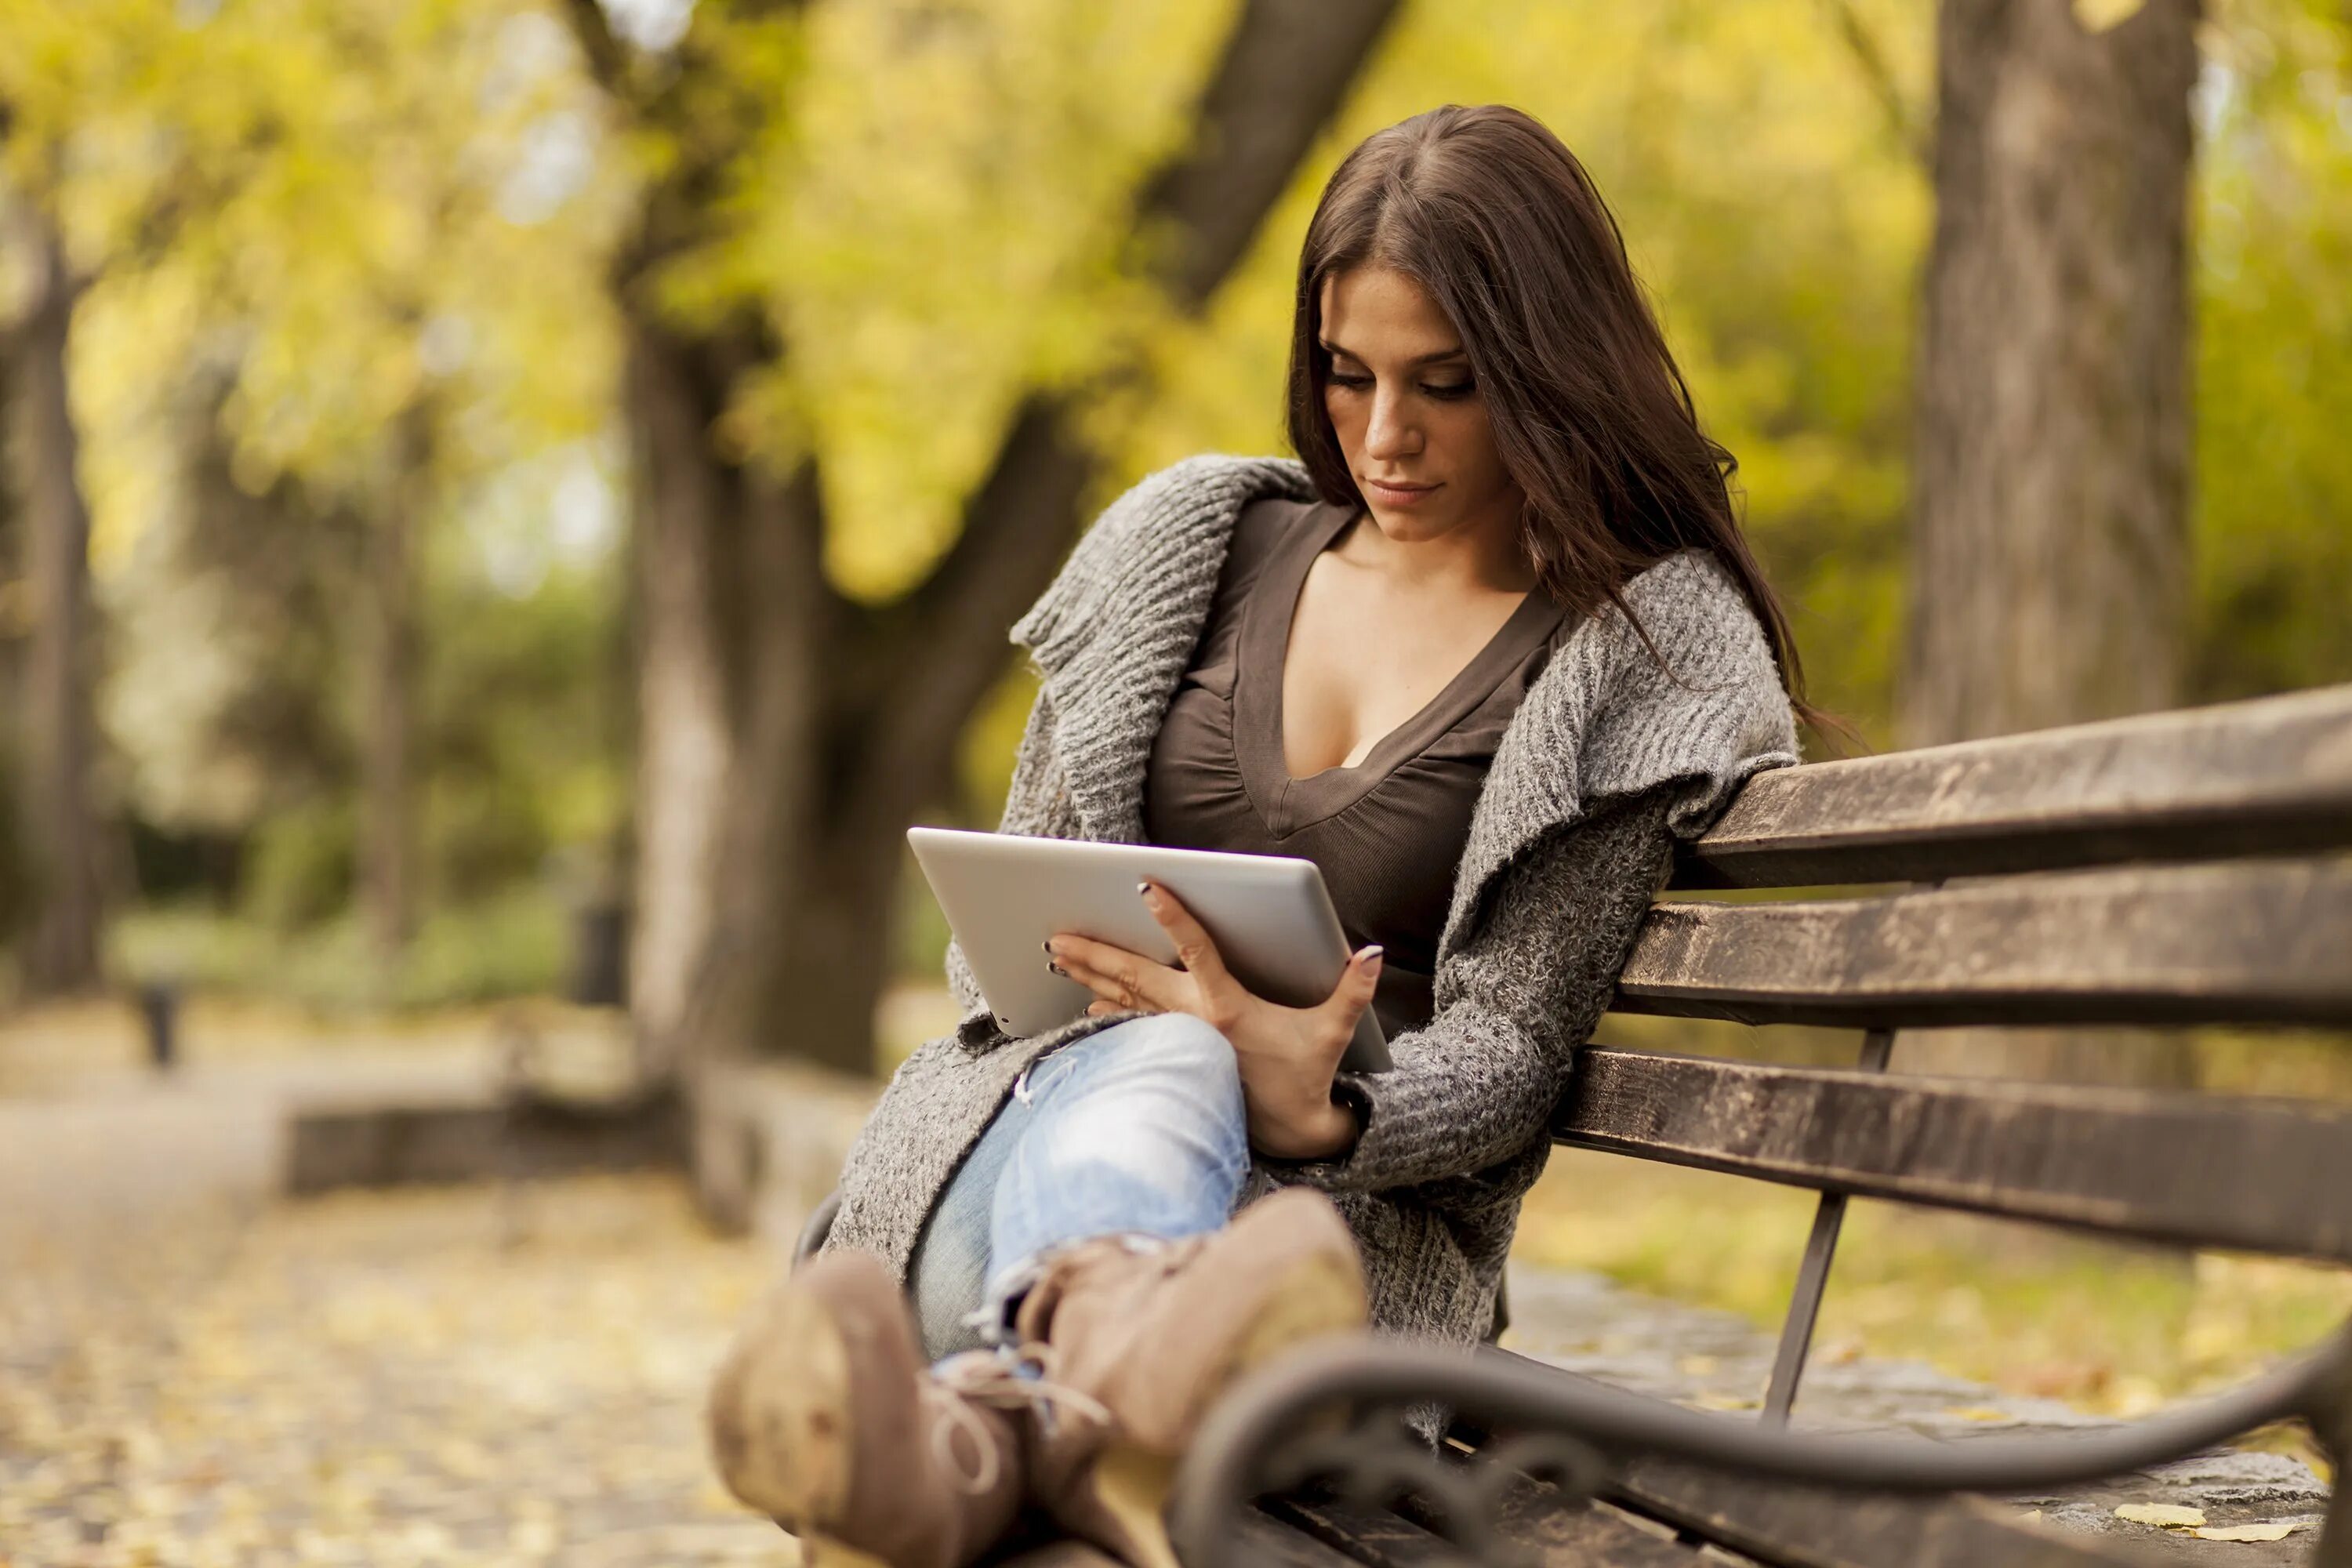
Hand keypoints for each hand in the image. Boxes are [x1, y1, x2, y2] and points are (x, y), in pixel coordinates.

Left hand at [1044, 880, 1380, 1159]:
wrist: (1289, 1133)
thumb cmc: (1308, 1075)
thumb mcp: (1334, 1032)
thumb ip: (1353, 991)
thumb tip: (1371, 954)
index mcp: (1229, 1008)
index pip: (1197, 951)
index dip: (1174, 917)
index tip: (1147, 887)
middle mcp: (1194, 1022)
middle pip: (1138, 978)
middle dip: (1097, 954)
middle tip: (1057, 935)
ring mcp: (1179, 1041)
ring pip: (1126, 1001)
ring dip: (1091, 978)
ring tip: (1059, 955)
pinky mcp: (1173, 1057)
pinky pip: (1132, 1028)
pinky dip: (1108, 1011)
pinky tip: (1086, 1001)